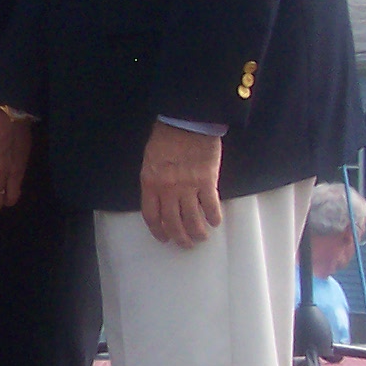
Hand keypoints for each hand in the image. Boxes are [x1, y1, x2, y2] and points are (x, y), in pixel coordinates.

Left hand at [140, 121, 224, 247]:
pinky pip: (210, 206)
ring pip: (192, 219)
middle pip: (173, 222)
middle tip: (186, 243)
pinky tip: (215, 221)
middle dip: (180, 237)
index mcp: (150, 183)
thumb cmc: (166, 137)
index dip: (158, 230)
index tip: (164, 237)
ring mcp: (188, 186)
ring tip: (201, 236)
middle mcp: (167, 189)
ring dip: (197, 232)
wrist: (186, 121)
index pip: (152, 215)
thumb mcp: (150, 160)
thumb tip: (161, 200)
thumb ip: (154, 181)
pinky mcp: (207, 181)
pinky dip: (214, 217)